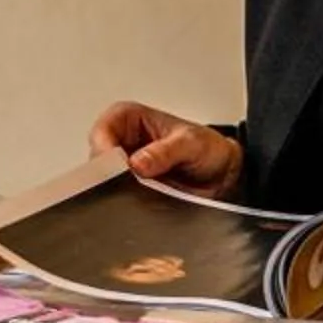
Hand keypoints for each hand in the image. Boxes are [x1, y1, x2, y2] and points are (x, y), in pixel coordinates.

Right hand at [86, 101, 246, 199]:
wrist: (224, 175)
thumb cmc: (208, 149)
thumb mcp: (191, 143)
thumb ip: (166, 152)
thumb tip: (138, 163)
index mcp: (128, 118)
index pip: (102, 132)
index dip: (105, 151)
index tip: (118, 168)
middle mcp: (121, 141)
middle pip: (98, 160)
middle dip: (110, 175)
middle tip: (129, 185)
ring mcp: (124, 168)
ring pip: (106, 182)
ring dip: (120, 191)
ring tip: (142, 194)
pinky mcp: (130, 190)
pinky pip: (118, 199)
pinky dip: (127, 203)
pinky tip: (141, 205)